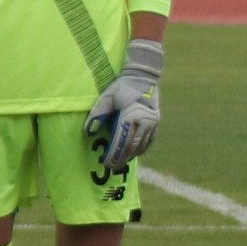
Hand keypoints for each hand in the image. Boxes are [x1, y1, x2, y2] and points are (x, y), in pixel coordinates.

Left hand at [84, 35, 166, 170]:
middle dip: (122, 158)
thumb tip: (89, 132)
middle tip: (113, 167)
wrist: (144, 78)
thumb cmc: (121, 87)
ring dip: (131, 155)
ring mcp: (153, 123)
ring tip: (122, 163)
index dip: (114, 154)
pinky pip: (150, 140)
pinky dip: (142, 148)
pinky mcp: (157, 122)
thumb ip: (98, 114)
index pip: (121, 141)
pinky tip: (135, 153)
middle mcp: (144, 122)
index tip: (107, 163)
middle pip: (132, 146)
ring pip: (142, 145)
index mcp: (131, 116)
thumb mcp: (106, 97)